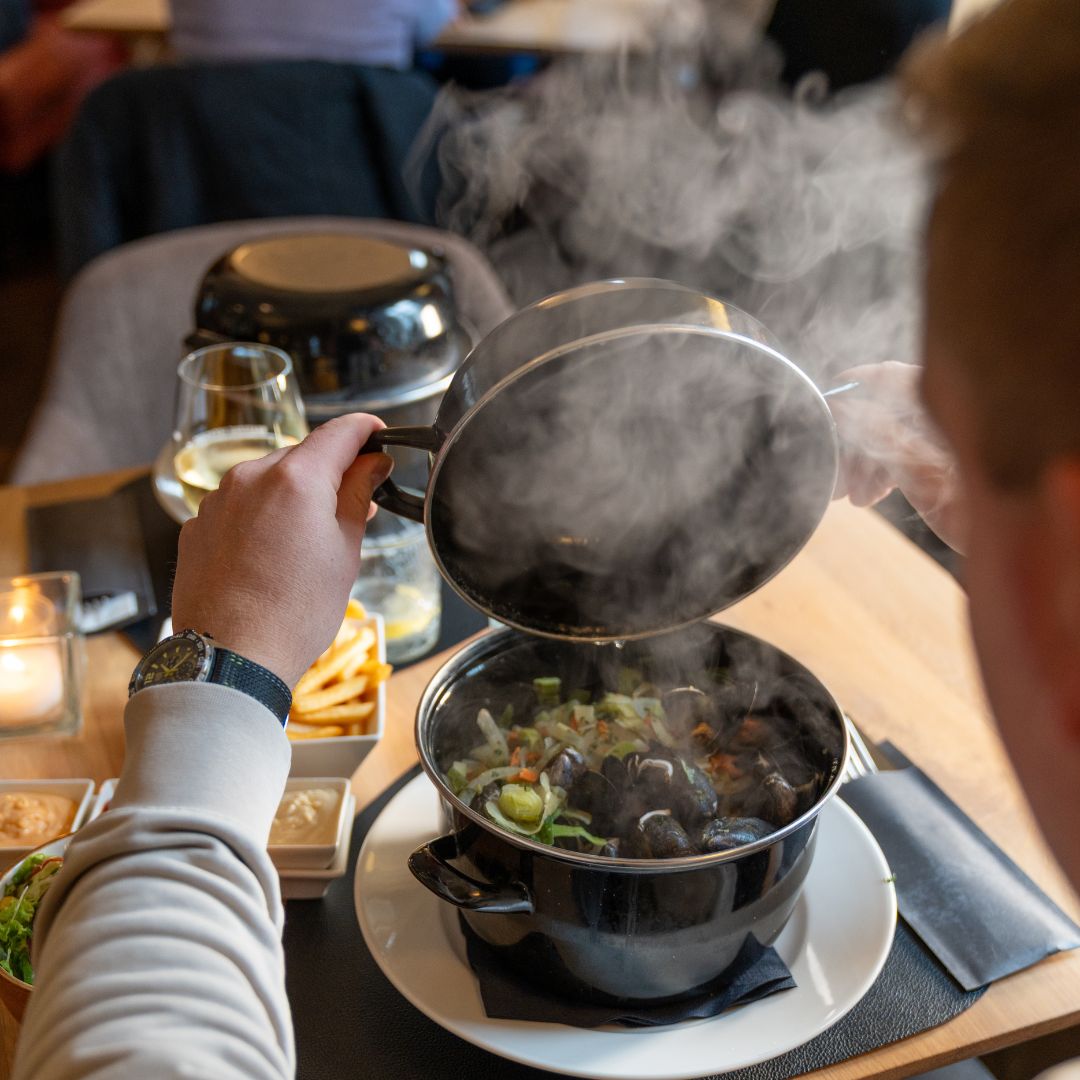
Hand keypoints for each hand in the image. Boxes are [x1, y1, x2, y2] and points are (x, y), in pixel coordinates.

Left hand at [171, 414, 393, 686]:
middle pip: (302, 457)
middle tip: (355, 511)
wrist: (231, 659)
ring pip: (268, 483)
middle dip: (330, 476)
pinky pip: (239, 508)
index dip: (366, 430)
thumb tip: (372, 464)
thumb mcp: (345, 551)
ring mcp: (217, 501)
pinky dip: (260, 520)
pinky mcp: (197, 527)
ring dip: (293, 499)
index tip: (379, 436)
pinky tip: (271, 559)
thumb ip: (358, 495)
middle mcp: (250, 477)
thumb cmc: (295, 612)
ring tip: (308, 547)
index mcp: (296, 477)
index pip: (340, 432)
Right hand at [829, 362, 966, 551]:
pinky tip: (869, 496)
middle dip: (855, 441)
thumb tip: (841, 406)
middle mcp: (952, 413)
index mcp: (953, 404)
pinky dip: (884, 472)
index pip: (892, 376)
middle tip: (834, 474)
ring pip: (892, 436)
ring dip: (865, 463)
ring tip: (851, 496)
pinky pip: (906, 454)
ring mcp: (951, 438)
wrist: (1020, 554)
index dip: (853, 386)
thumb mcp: (922, 473)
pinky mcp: (951, 461)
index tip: (822, 404)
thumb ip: (880, 435)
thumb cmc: (982, 513)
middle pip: (887, 410)